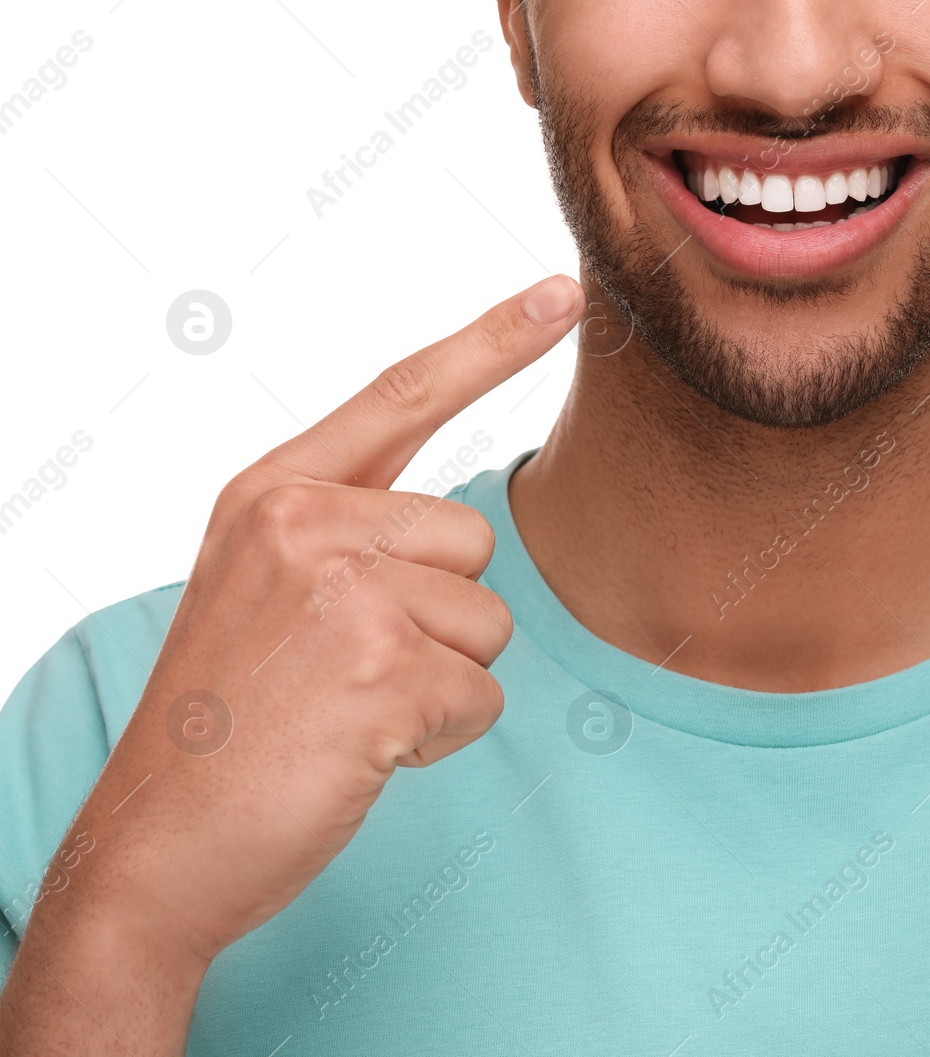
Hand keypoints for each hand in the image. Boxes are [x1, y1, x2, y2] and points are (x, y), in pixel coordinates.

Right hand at [0, 275, 582, 1055]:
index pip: (404, 394)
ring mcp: (342, 591)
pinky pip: (482, 696)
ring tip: (343, 710)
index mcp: (274, 491)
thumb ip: (345, 534)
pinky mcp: (380, 669)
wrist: (160, 840)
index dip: (493, 341)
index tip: (566, 292)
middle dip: (440, 618)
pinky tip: (358, 751)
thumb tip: (459, 528)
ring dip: (438, 681)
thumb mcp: (257, 588)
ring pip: (488, 622)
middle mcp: (306, 521)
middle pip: (476, 539)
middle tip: (343, 672)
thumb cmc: (226, 720)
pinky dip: (437, 736)